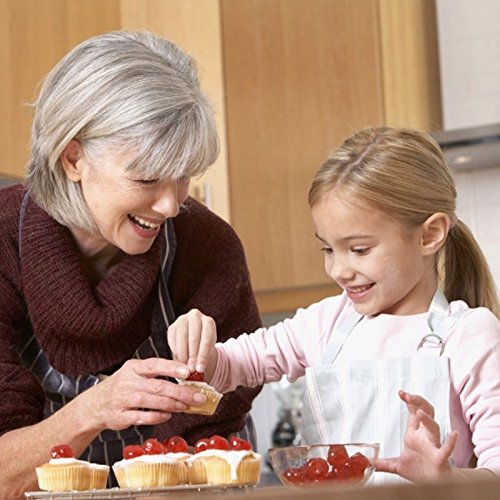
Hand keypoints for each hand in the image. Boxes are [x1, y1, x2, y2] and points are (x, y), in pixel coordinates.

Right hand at [82, 358, 206, 430]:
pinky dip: (159, 417)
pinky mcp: (121, 416)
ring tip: (187, 406)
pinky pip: (144, 417)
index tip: (188, 371)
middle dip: (182, 393)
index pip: (155, 365)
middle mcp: (128, 382)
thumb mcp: (135, 373)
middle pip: (159, 386)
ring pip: (153, 402)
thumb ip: (156, 374)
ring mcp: (123, 399)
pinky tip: (169, 415)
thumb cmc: (123, 386)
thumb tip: (186, 377)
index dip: (172, 367)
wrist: (94, 404)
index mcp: (134, 368)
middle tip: (198, 397)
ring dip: (173, 405)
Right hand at [167, 308, 216, 375]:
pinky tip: (179, 359)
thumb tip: (197, 370)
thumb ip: (203, 358)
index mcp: (208, 321)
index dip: (203, 355)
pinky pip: (172, 339)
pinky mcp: (172, 326)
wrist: (195, 339)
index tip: (200, 368)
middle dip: (192, 356)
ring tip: (184, 367)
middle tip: (191, 369)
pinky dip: (175, 351)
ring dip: (183, 354)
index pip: (206, 339)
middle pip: (193, 338)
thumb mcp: (208, 350)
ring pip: (181, 338)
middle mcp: (195, 316)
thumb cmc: (204, 345)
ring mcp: (182, 319)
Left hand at [375, 390, 457, 481]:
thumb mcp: (397, 466)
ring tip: (420, 413)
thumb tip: (368, 461)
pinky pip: (447, 449)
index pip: (413, 413)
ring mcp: (433, 446)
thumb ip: (383, 463)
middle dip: (418, 402)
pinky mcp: (441, 459)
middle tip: (408, 396)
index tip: (401, 393)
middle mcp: (425, 436)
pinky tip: (454, 434)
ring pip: (434, 428)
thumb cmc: (420, 471)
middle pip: (425, 413)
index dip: (409, 401)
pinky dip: (450, 442)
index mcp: (414, 434)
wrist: (434, 486)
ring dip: (428, 420)